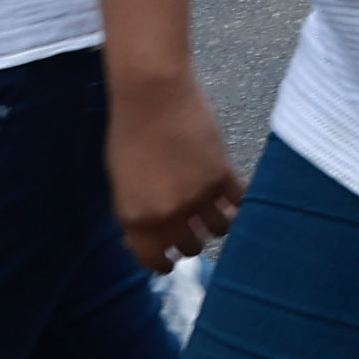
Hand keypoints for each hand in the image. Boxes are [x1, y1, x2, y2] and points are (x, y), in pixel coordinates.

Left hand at [107, 70, 241, 267]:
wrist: (152, 95)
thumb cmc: (129, 131)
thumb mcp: (120, 180)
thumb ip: (135, 212)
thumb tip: (149, 234)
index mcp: (135, 217)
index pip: (154, 261)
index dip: (164, 263)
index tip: (170, 259)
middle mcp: (167, 214)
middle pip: (191, 248)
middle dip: (192, 241)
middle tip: (194, 228)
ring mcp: (197, 197)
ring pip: (219, 230)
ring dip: (217, 223)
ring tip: (215, 211)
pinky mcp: (222, 176)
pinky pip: (238, 204)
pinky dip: (237, 203)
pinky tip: (233, 197)